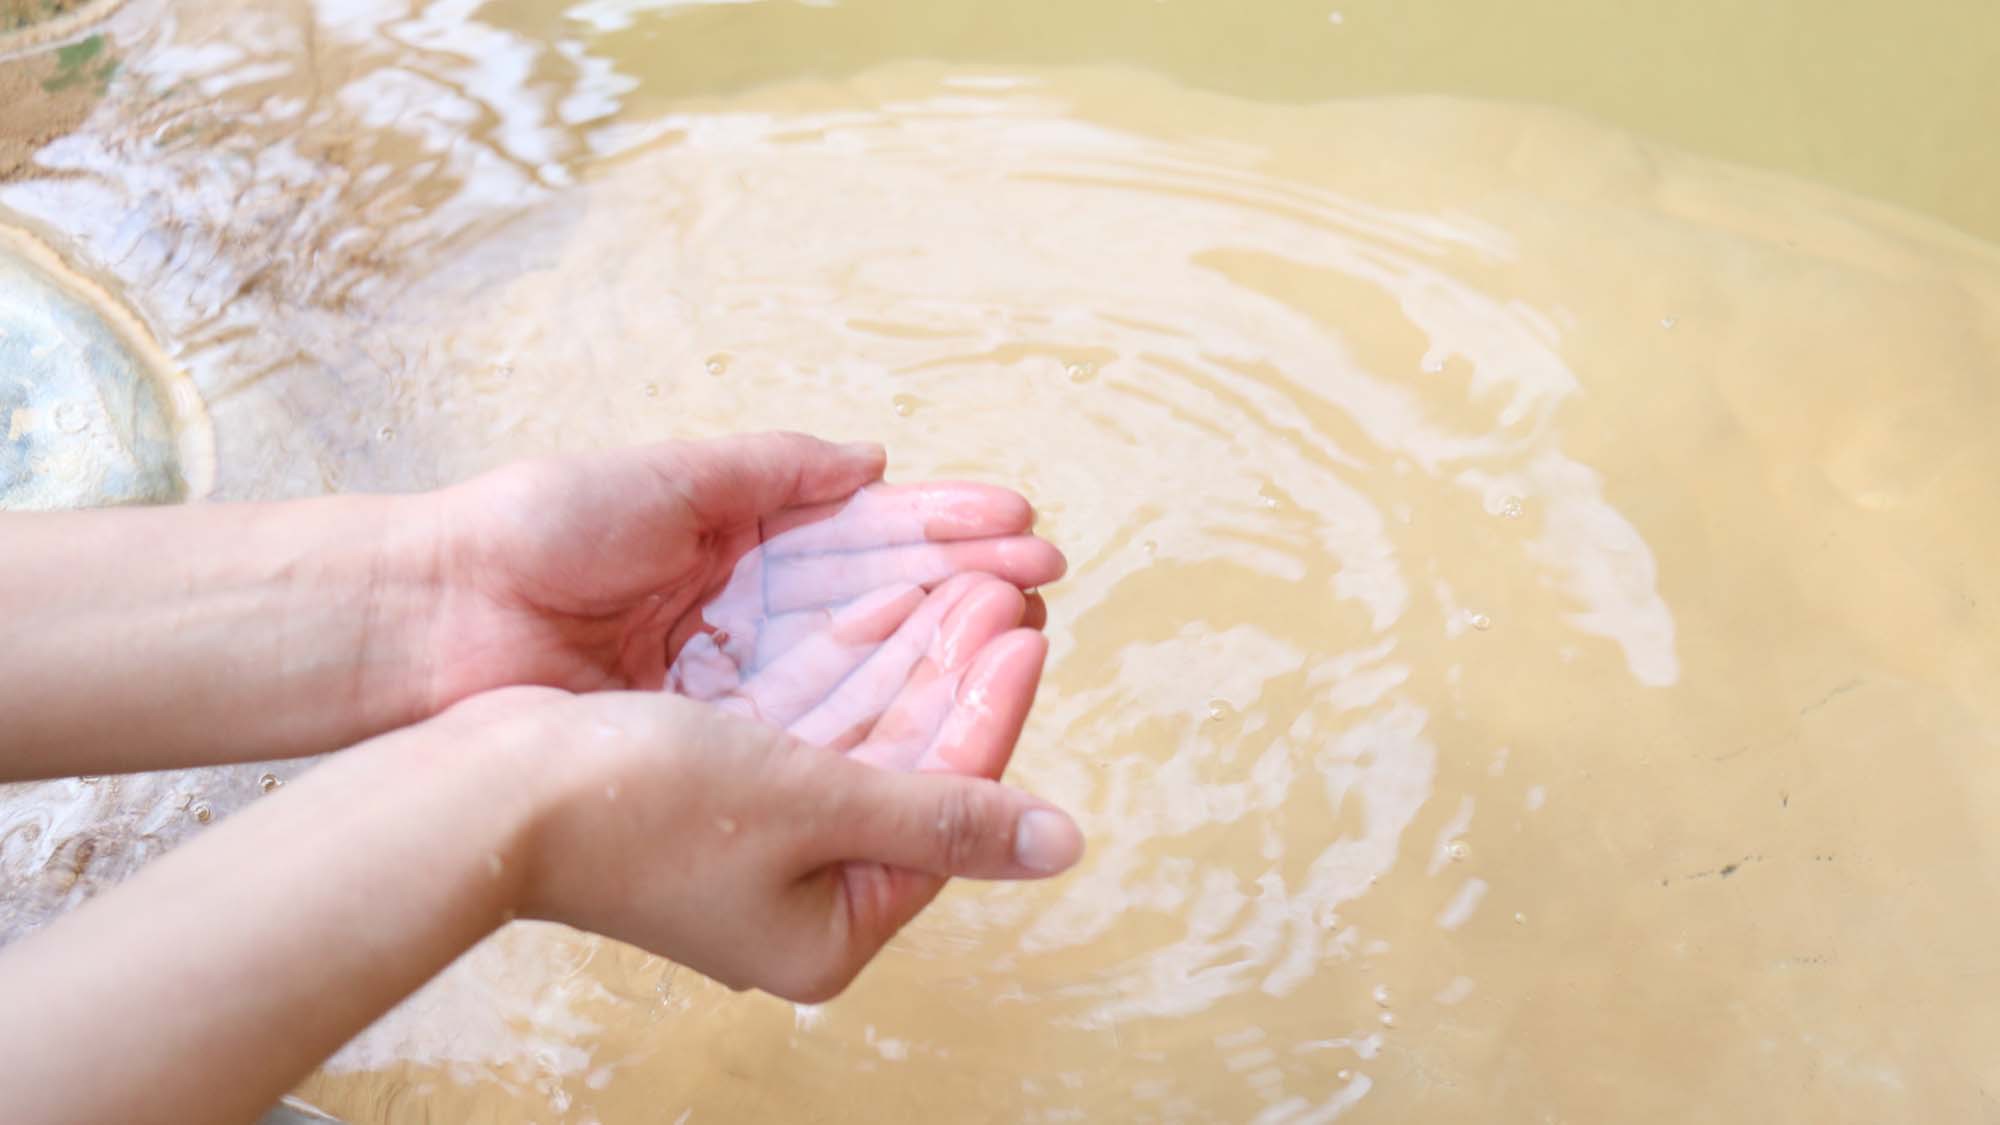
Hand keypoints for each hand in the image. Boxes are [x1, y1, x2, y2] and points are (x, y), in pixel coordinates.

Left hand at [419, 433, 1065, 714]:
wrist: (430, 621)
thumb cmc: (534, 529)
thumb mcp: (665, 478)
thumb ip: (771, 468)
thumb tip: (872, 460)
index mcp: (737, 536)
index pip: (863, 532)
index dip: (941, 526)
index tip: (1020, 522)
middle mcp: (745, 611)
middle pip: (877, 599)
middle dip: (962, 586)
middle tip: (1044, 579)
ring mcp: (732, 679)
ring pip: (858, 662)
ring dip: (938, 648)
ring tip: (1017, 630)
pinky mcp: (711, 737)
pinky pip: (810, 723)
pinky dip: (878, 711)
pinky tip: (944, 699)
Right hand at [488, 611, 1081, 1000]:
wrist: (485, 790)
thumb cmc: (637, 807)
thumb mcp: (811, 805)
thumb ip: (941, 814)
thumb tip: (1062, 844)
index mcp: (832, 930)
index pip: (950, 806)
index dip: (990, 710)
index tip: (1024, 630)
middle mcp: (805, 894)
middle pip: (914, 768)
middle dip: (954, 674)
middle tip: (1003, 591)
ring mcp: (761, 847)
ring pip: (867, 737)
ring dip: (911, 661)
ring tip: (962, 586)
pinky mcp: (722, 797)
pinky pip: (812, 728)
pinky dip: (849, 672)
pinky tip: (885, 611)